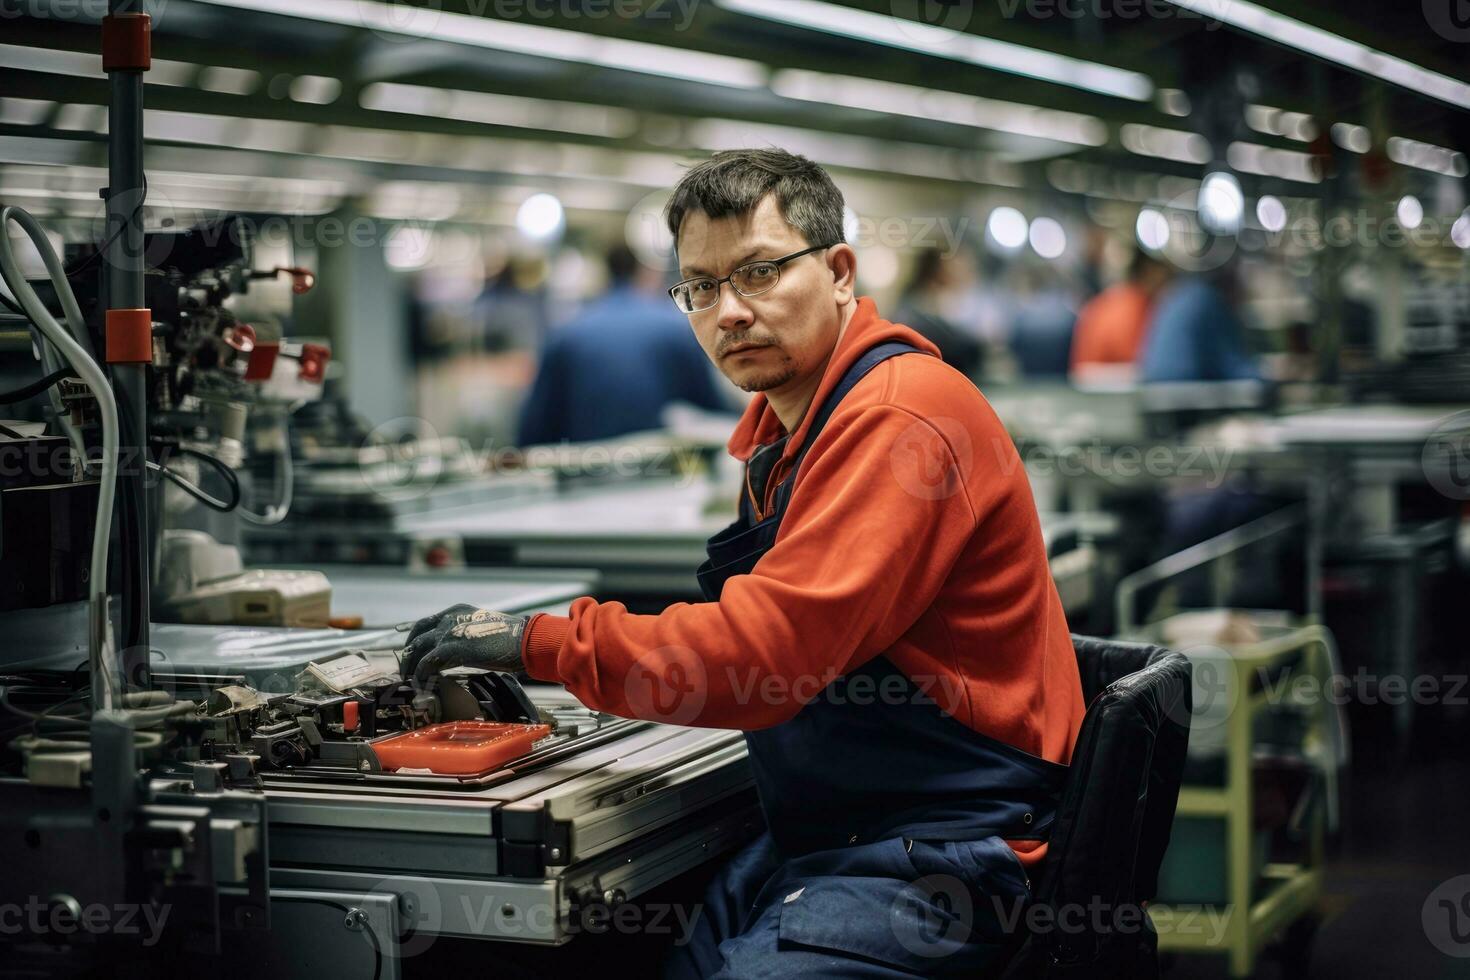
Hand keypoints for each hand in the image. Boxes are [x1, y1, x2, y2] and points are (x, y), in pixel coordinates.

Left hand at [401, 604, 527, 685]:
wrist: (525, 640)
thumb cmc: (512, 639)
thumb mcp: (483, 630)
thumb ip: (467, 635)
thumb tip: (458, 651)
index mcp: (458, 611)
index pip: (426, 623)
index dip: (415, 640)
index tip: (412, 655)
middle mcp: (450, 618)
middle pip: (416, 635)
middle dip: (408, 655)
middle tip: (407, 671)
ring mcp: (449, 631)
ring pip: (417, 649)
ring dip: (411, 668)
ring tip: (412, 682)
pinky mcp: (452, 648)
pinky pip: (426, 664)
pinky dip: (421, 676)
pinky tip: (423, 686)